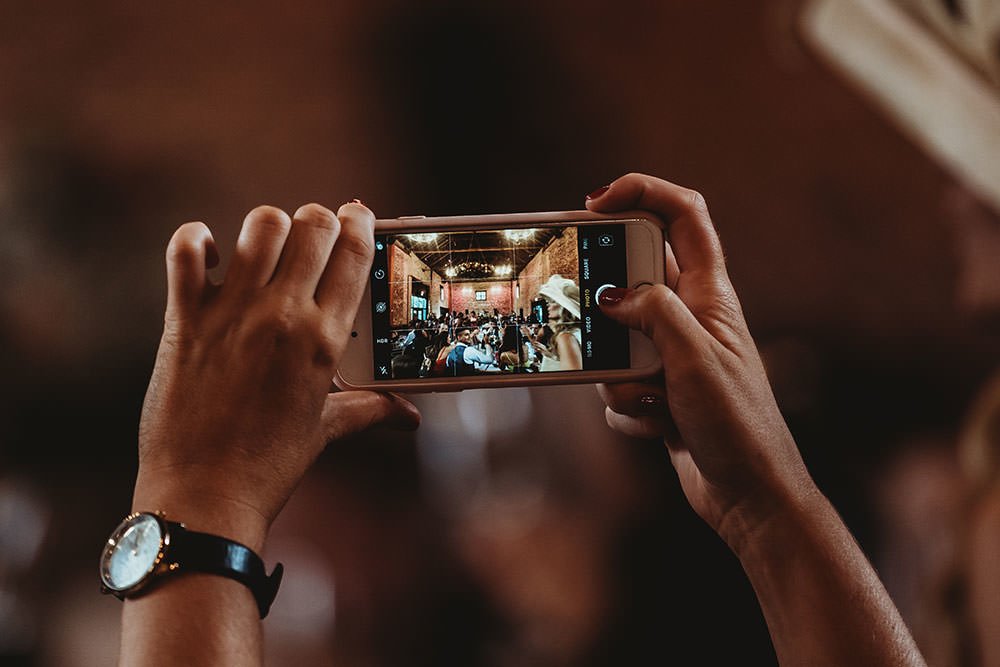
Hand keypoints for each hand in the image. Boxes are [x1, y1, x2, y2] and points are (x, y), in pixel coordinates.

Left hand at [135, 203, 419, 548]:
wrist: (205, 496)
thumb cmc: (269, 465)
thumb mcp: (325, 430)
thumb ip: (369, 410)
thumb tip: (409, 417)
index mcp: (325, 339)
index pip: (355, 253)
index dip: (360, 223)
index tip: (358, 215)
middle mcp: (284, 315)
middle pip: (313, 226)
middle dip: (320, 219)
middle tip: (317, 232)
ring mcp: (233, 313)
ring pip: (260, 226)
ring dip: (270, 226)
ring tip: (269, 245)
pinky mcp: (186, 319)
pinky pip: (186, 251)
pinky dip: (197, 239)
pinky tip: (211, 253)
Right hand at [590, 174, 813, 550]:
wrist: (749, 496)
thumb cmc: (738, 424)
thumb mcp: (694, 359)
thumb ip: (653, 312)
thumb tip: (612, 295)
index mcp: (709, 294)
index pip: (682, 215)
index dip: (641, 192)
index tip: (595, 203)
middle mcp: (689, 317)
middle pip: (632, 278)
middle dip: (608, 304)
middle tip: (593, 320)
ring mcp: (670, 356)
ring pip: (615, 339)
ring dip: (617, 372)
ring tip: (650, 398)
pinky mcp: (656, 392)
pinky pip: (615, 384)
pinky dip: (625, 407)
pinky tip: (658, 427)